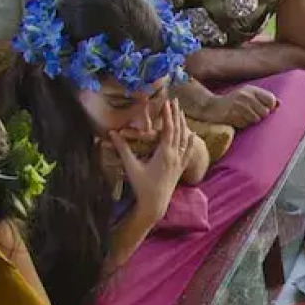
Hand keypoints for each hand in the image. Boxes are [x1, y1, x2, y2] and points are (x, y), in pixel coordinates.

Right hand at [110, 99, 189, 220]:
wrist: (155, 204)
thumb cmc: (142, 186)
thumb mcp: (131, 167)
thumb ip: (122, 149)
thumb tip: (112, 133)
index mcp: (164, 154)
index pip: (168, 129)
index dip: (168, 115)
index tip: (167, 102)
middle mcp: (175, 156)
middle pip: (178, 131)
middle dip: (176, 115)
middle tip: (175, 100)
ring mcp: (179, 162)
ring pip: (184, 139)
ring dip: (183, 124)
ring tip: (181, 112)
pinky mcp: (181, 168)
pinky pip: (188, 152)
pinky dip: (190, 142)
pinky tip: (192, 135)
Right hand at [197, 85, 277, 127]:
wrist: (212, 107)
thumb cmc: (233, 102)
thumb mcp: (248, 96)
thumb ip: (264, 99)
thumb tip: (280, 104)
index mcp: (251, 90)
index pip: (271, 100)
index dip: (270, 107)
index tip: (264, 109)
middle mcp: (246, 95)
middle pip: (265, 112)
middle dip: (259, 116)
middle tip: (250, 114)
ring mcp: (239, 105)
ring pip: (256, 119)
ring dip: (250, 121)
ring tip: (242, 117)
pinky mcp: (232, 114)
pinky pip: (246, 124)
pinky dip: (243, 124)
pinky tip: (236, 119)